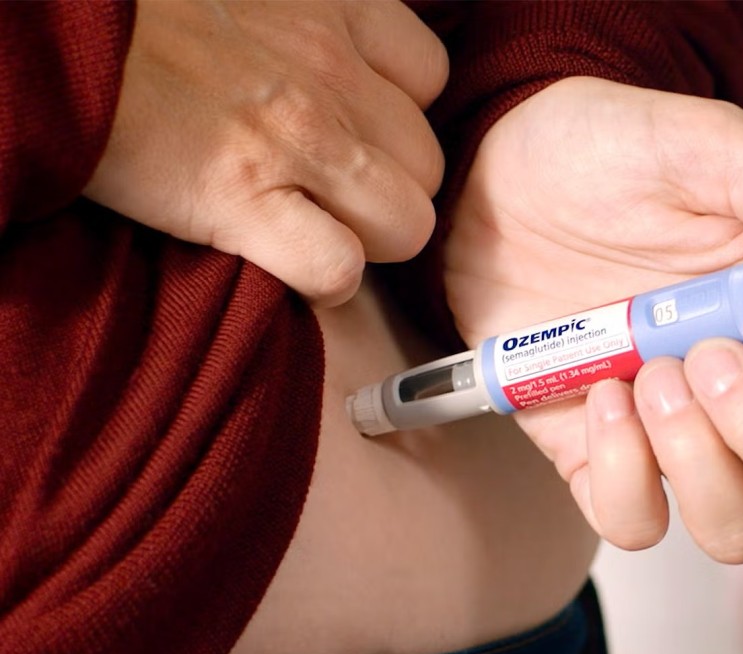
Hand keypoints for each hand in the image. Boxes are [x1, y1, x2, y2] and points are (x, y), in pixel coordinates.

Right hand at [85, 0, 447, 305]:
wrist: (57, 38)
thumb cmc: (147, 16)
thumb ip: (312, 21)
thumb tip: (342, 60)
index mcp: (335, 10)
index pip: (429, 77)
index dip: (399, 117)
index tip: (361, 133)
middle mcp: (331, 74)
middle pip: (427, 165)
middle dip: (391, 189)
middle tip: (336, 195)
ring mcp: (297, 140)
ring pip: (407, 224)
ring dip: (371, 242)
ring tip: (321, 233)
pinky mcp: (243, 200)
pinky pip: (339, 269)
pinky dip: (325, 283)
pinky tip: (290, 265)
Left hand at [445, 77, 742, 562]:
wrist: (499, 182)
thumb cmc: (601, 156)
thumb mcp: (699, 145)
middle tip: (702, 358)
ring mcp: (671, 430)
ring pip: (737, 525)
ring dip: (699, 466)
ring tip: (649, 379)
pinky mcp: (595, 451)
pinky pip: (631, 519)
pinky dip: (622, 477)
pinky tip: (600, 396)